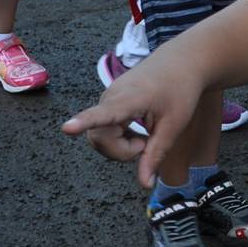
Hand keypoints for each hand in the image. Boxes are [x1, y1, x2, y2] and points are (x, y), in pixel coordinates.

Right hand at [61, 50, 201, 185]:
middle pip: (100, 138)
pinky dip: (118, 137)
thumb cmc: (181, 91)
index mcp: (131, 99)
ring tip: (144, 136)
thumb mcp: (174, 126)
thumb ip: (156, 155)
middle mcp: (112, 96)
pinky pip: (103, 129)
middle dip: (121, 151)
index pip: (104, 114)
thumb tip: (144, 185)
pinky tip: (136, 131)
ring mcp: (107, 97)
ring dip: (120, 145)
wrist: (181, 61)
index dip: (84, 122)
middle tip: (147, 144)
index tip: (66, 128)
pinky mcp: (107, 101)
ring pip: (100, 136)